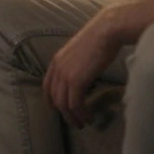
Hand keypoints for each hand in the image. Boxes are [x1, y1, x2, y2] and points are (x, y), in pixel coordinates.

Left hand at [42, 9, 124, 128]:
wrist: (106, 30)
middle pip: (55, 99)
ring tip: (84, 123)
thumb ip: (75, 63)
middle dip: (64, 114)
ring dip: (74, 117)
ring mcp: (65, 74)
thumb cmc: (100, 38)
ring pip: (64, 105)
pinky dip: (82, 114)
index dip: (51, 101)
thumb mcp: (80, 52)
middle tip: (76, 122)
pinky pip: (75, 104)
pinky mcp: (76, 80)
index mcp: (56, 60)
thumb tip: (82, 75)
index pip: (46, 86)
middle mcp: (57, 68)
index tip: (59, 110)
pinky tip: (90, 117)